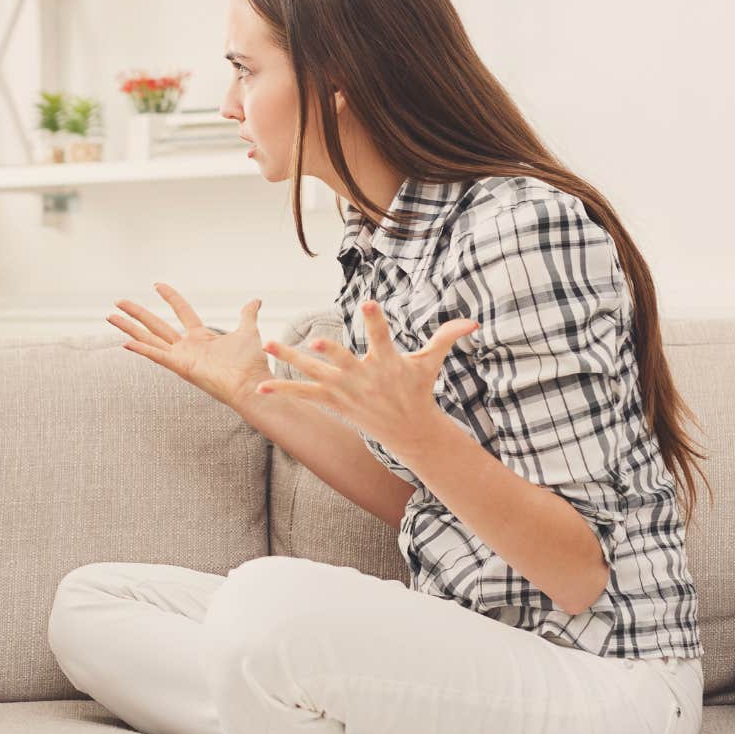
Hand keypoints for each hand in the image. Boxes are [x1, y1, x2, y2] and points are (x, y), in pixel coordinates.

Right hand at [107, 283, 268, 408]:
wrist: (253, 384)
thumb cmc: (251, 364)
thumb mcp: (248, 331)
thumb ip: (247, 315)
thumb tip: (255, 300)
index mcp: (201, 337)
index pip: (181, 311)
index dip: (170, 296)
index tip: (157, 284)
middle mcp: (187, 347)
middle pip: (156, 325)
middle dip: (137, 312)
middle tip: (117, 302)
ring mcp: (181, 358)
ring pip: (149, 338)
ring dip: (129, 328)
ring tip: (110, 316)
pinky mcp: (181, 367)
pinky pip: (157, 356)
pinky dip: (142, 349)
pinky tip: (125, 343)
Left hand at [258, 301, 479, 453]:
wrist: (408, 431)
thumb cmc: (417, 390)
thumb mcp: (430, 363)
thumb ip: (446, 337)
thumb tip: (473, 321)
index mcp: (386, 362)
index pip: (381, 336)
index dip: (376, 320)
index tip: (369, 302)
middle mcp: (363, 377)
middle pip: (343, 360)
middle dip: (331, 351)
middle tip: (316, 339)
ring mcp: (345, 390)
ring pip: (314, 373)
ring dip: (291, 360)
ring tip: (270, 344)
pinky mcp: (333, 401)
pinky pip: (304, 395)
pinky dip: (283, 391)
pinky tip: (261, 386)